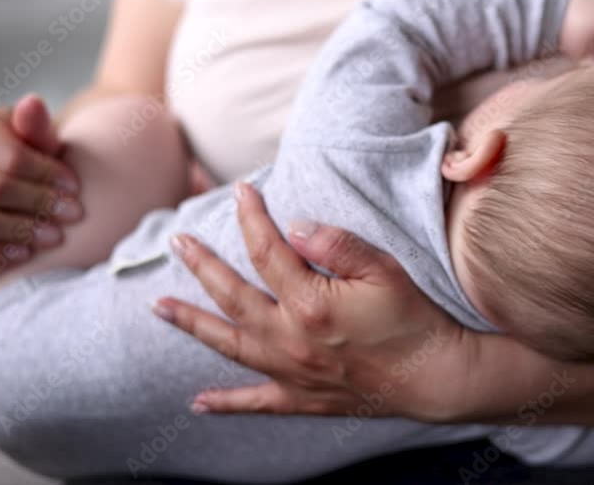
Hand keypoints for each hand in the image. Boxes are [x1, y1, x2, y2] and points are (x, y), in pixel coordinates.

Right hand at [0, 94, 80, 271]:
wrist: (13, 176)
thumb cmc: (30, 152)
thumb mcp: (37, 135)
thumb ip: (36, 125)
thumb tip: (32, 103)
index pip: (9, 156)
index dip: (46, 175)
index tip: (75, 187)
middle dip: (39, 204)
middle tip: (73, 214)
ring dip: (21, 231)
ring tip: (56, 236)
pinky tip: (27, 253)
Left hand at [154, 181, 476, 421]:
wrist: (434, 376)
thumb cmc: (412, 319)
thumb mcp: (382, 269)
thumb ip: (336, 244)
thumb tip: (294, 226)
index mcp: (310, 303)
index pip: (266, 251)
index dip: (250, 218)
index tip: (239, 191)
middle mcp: (290, 340)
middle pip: (233, 295)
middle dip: (202, 265)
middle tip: (178, 242)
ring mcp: (291, 372)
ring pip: (229, 344)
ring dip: (192, 323)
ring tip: (160, 307)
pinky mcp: (302, 398)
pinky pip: (256, 402)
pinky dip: (225, 403)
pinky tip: (198, 403)